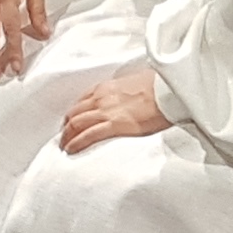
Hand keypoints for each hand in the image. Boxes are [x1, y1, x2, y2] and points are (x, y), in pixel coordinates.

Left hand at [57, 70, 174, 152]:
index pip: (82, 100)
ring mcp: (106, 111)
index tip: (72, 120)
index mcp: (107, 87)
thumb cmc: (158, 86)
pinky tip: (71, 149)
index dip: (74, 112)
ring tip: (65, 146)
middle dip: (67, 125)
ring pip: (76, 124)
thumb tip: (128, 97)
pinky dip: (76, 143)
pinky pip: (88, 135)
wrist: (167, 92)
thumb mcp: (135, 82)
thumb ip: (125, 91)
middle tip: (64, 136)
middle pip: (75, 112)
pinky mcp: (114, 125)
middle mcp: (101, 97)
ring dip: (67, 136)